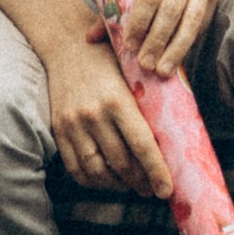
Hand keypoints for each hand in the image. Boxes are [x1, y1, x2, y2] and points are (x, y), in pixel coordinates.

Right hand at [45, 20, 172, 200]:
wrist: (66, 43)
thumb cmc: (107, 57)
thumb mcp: (132, 73)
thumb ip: (148, 102)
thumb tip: (175, 136)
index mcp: (117, 99)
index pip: (142, 146)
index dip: (157, 172)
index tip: (166, 191)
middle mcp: (94, 115)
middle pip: (122, 163)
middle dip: (140, 182)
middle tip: (152, 188)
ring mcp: (73, 125)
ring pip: (98, 172)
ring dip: (117, 185)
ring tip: (131, 185)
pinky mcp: (58, 130)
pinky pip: (75, 168)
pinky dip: (92, 181)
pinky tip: (106, 179)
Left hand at [123, 0, 223, 78]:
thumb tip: (91, 36)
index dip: (139, 22)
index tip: (129, 45)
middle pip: (171, 10)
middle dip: (157, 41)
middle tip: (144, 64)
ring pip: (192, 20)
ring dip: (176, 49)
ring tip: (162, 71)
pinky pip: (203, 22)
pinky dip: (189, 42)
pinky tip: (177, 57)